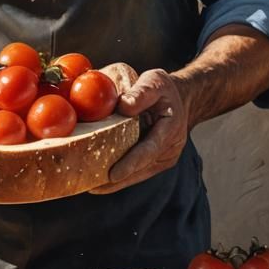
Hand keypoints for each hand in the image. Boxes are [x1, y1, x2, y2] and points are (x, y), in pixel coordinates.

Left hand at [89, 69, 189, 194]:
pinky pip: (136, 172)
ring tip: (89, 186)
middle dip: (117, 181)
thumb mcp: (155, 82)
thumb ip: (140, 93)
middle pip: (140, 169)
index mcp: (170, 129)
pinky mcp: (154, 162)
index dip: (131, 164)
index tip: (113, 175)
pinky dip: (118, 177)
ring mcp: (162, 159)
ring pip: (137, 175)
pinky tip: (97, 180)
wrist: (180, 99)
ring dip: (114, 183)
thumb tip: (121, 106)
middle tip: (91, 187)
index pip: (149, 150)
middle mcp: (169, 150)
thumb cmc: (164, 89)